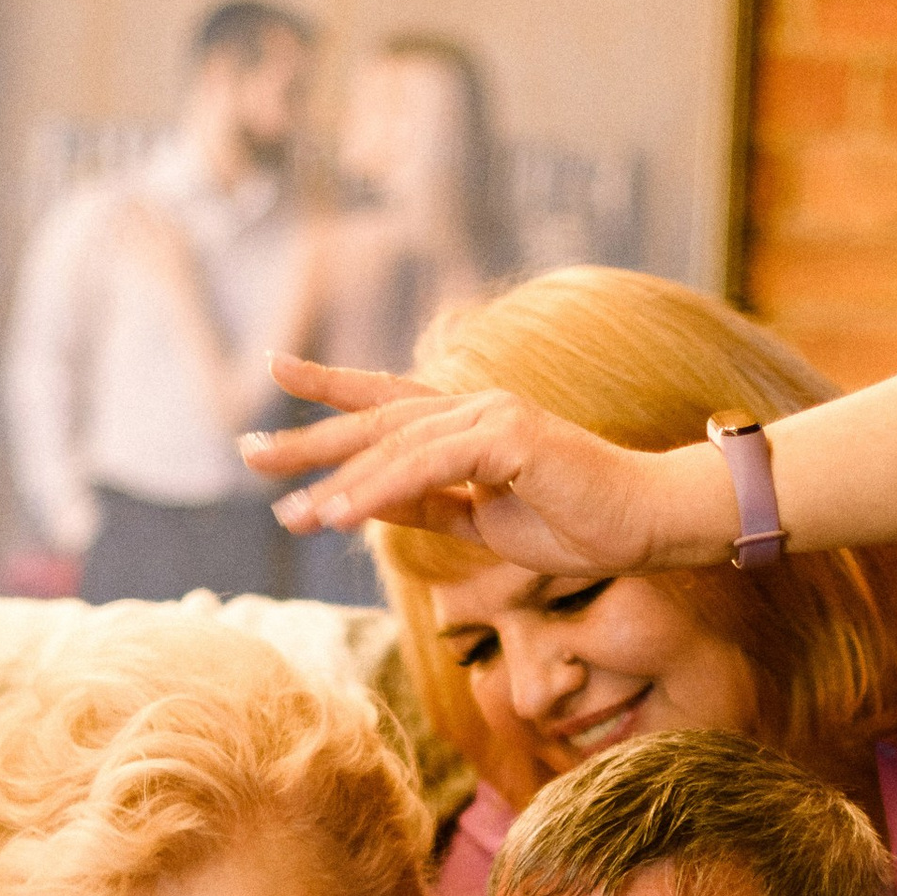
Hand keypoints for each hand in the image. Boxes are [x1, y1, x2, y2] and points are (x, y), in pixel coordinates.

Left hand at [241, 356, 733, 572]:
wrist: (649, 523)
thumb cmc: (579, 523)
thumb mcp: (484, 521)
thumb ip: (429, 505)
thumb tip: (369, 502)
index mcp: (468, 424)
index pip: (386, 400)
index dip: (330, 386)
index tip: (275, 372)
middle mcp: (473, 407)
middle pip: (375, 419)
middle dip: (308, 436)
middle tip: (246, 450)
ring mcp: (491, 416)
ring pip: (394, 447)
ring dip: (337, 482)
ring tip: (288, 514)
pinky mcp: (508, 438)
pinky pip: (427, 466)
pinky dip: (380, 490)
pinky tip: (339, 513)